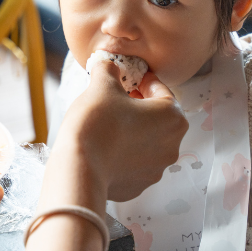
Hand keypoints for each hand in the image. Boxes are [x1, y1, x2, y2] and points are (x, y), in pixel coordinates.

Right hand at [55, 62, 187, 202]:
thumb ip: (109, 70)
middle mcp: (172, 145)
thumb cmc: (96, 123)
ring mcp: (157, 169)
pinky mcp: (139, 185)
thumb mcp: (102, 85)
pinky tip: (104, 147)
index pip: (160, 90)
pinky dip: (123, 153)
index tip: (127, 79)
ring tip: (107, 124)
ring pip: (146, 141)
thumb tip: (108, 65)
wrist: (79, 168)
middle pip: (157, 118)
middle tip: (115, 101)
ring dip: (132, 131)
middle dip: (138, 107)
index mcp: (172, 116)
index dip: (141, 81)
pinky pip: (134, 163)